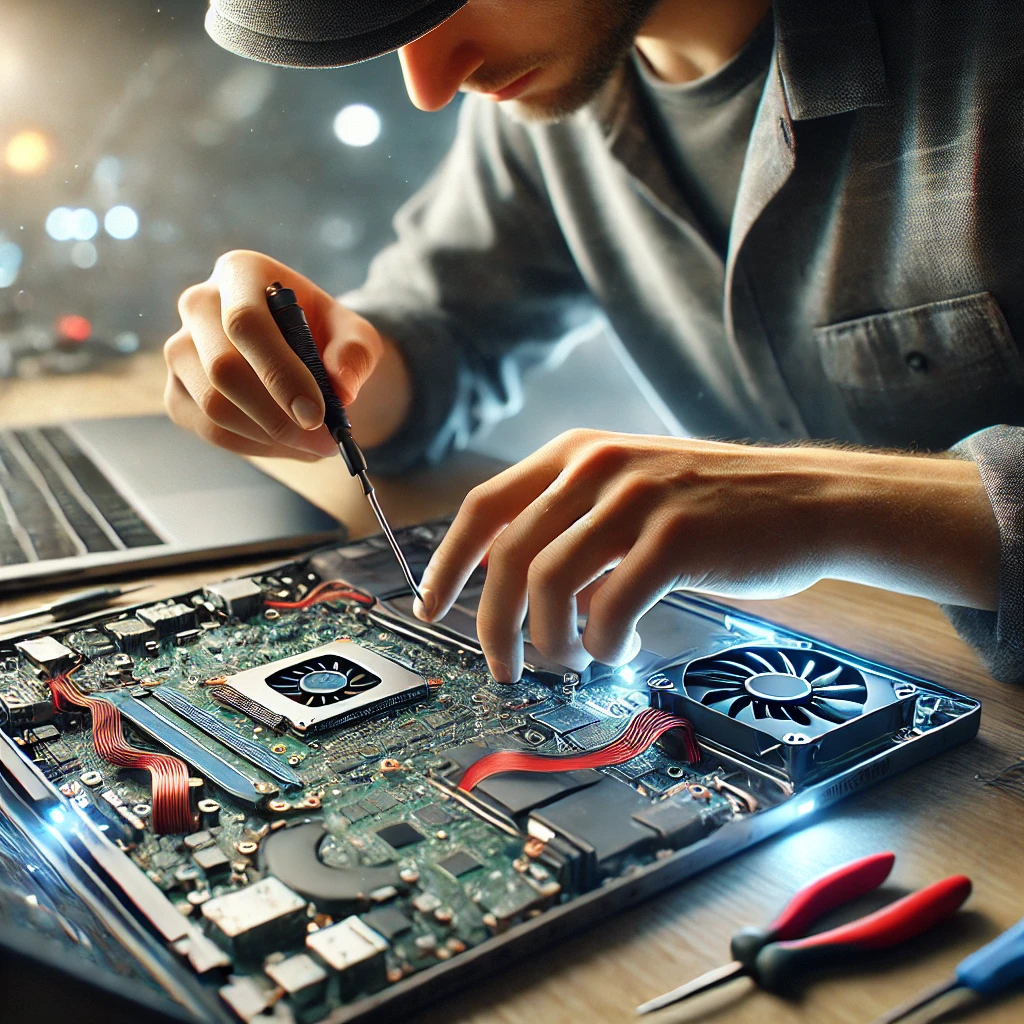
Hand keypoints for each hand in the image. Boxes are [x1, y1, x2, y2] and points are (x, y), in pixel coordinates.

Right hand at [164, 250, 389, 459]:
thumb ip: (356, 353)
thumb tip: (341, 387)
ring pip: (213, 406)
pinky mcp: (176, 391)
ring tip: (315, 444)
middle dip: (277, 416)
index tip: (316, 415)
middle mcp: (198, 304)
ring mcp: (179, 349)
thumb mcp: (355, 334)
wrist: (301, 349)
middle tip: (325, 441)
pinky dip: (254, 446)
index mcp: (240, 272)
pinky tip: (287, 443)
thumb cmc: (325, 334)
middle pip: (222, 370)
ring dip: (270, 436)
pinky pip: (208, 430)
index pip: (245, 323)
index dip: (280, 373)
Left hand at [413, 429, 998, 681]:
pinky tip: (623, 648)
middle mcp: (596, 467)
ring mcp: (636, 498)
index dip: (447, 564)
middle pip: (506, 556)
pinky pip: (610, 608)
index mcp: (576, 454)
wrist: (811, 499)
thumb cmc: (718, 508)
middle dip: (492, 625)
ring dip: (551, 641)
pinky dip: (606, 643)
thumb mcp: (632, 496)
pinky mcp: (674, 537)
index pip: (482, 508)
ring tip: (575, 660)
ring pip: (547, 585)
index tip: (430, 608)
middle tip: (505, 667)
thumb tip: (518, 594)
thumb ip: (573, 531)